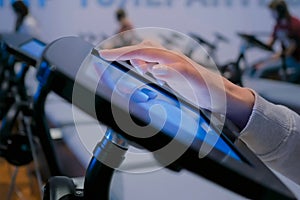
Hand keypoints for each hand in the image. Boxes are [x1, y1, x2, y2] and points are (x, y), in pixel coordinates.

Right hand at [99, 40, 254, 128]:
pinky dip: (143, 68)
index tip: (104, 55)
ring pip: (147, 57)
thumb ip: (177, 74)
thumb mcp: (196, 84)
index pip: (142, 52)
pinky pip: (153, 66)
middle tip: (109, 60)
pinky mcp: (173, 75)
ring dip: (133, 60)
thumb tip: (156, 68)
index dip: (122, 53)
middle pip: (142, 50)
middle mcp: (170, 60)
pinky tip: (143, 75)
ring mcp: (171, 67)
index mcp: (172, 60)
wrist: (224, 98)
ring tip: (122, 67)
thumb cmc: (211, 90)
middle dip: (124, 53)